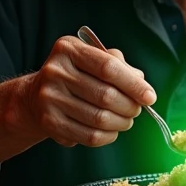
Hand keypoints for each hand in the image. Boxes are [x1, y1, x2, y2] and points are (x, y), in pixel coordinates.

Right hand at [16, 37, 156, 148]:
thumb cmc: (75, 75)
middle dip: (130, 106)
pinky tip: (111, 130)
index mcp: (68, 49)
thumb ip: (118, 65)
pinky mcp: (49, 122)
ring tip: (126, 120)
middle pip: (105, 95)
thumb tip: (141, 82)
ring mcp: (49, 98)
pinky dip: (107, 136)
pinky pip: (88, 136)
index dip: (133, 84)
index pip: (108, 67)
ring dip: (121, 123)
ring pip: (99, 118)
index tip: (150, 97)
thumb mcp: (92, 59)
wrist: (35, 96)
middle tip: (137, 110)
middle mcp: (55, 71)